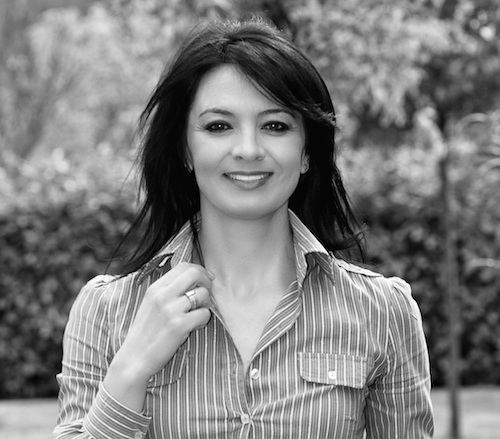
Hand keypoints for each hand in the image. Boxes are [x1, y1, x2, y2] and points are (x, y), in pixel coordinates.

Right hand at [110, 262, 212, 382]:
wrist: (134, 358)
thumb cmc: (145, 332)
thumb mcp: (151, 303)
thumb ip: (168, 290)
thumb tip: (193, 277)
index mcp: (155, 288)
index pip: (183, 266)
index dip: (199, 270)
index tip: (206, 278)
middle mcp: (163, 295)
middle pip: (194, 273)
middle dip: (206, 281)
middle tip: (206, 294)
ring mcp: (171, 310)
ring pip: (203, 294)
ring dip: (206, 304)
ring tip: (196, 314)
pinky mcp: (180, 326)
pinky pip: (204, 314)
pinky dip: (203, 320)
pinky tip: (195, 326)